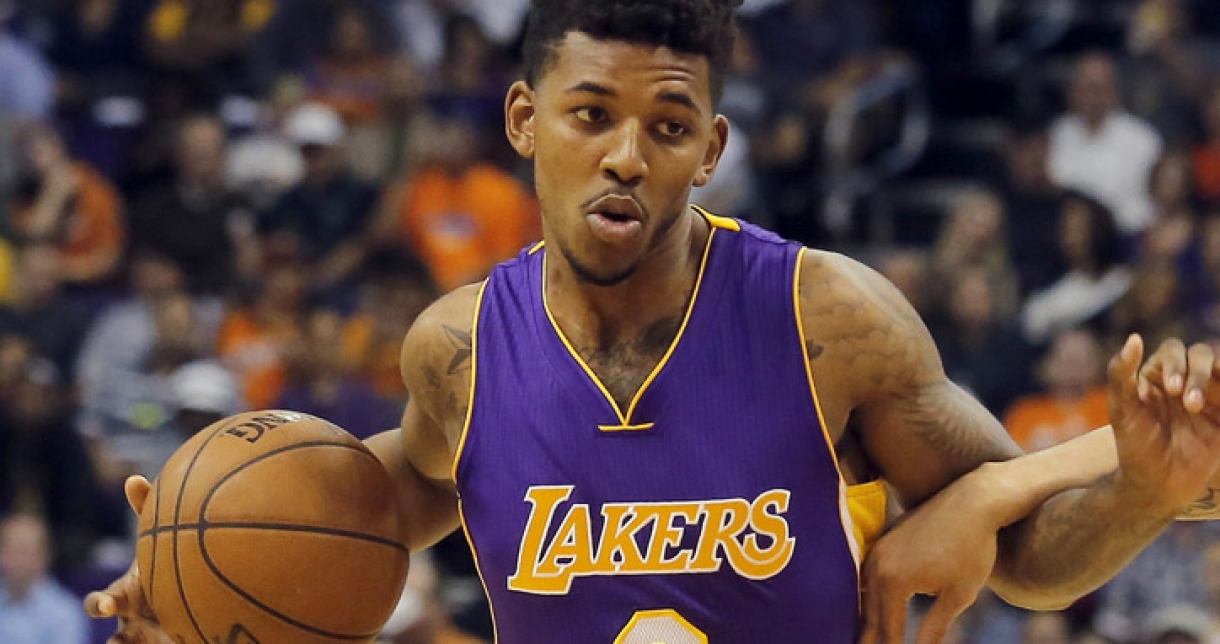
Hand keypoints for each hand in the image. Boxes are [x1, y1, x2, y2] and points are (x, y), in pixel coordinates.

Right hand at [83, 476, 173, 643]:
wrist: (194, 590)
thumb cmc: (169, 561)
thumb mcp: (161, 538)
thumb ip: (146, 511)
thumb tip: (132, 478)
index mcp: (124, 596)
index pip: (100, 603)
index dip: (99, 605)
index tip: (106, 604)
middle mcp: (130, 622)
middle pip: (115, 638)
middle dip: (119, 641)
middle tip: (122, 638)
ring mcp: (145, 637)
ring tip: (143, 642)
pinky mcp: (160, 641)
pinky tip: (181, 638)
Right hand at [858, 473, 995, 643]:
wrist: (972, 501)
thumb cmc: (971, 549)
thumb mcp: (958, 595)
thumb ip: (934, 629)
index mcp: (894, 582)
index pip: (888, 631)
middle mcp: (876, 566)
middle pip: (869, 616)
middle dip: (869, 639)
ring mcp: (876, 550)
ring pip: (864, 596)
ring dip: (865, 619)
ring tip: (866, 638)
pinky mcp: (882, 541)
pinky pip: (866, 577)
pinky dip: (867, 597)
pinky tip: (869, 608)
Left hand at [1108, 335, 1219, 514]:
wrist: (1157, 485)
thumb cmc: (1134, 445)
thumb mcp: (1121, 409)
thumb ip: (1121, 373)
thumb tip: (1134, 338)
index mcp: (1158, 374)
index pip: (1173, 350)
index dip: (1175, 363)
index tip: (1171, 389)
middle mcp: (1185, 380)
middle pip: (1201, 355)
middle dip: (1197, 372)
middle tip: (1188, 403)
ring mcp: (1209, 396)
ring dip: (1212, 380)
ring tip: (1196, 408)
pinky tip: (1219, 405)